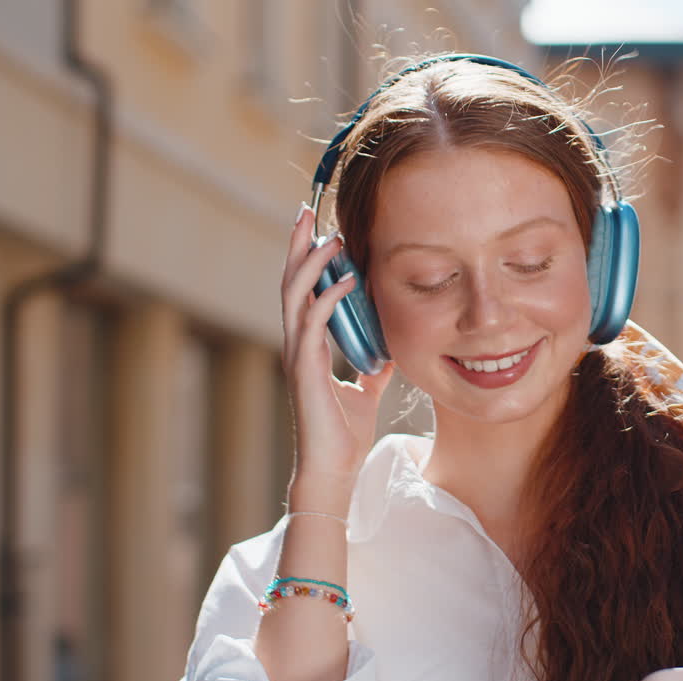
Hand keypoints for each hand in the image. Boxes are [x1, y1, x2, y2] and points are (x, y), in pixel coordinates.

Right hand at [280, 204, 393, 503]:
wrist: (335, 467)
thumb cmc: (345, 432)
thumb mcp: (367, 389)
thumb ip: (374, 366)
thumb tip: (391, 349)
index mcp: (309, 345)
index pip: (304, 291)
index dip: (309, 259)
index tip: (321, 228)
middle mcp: (298, 343)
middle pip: (291, 282)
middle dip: (299, 246)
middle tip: (308, 210)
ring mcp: (298, 355)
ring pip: (296, 296)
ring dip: (313, 263)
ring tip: (332, 236)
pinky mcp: (305, 369)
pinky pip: (314, 323)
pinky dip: (330, 298)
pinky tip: (350, 279)